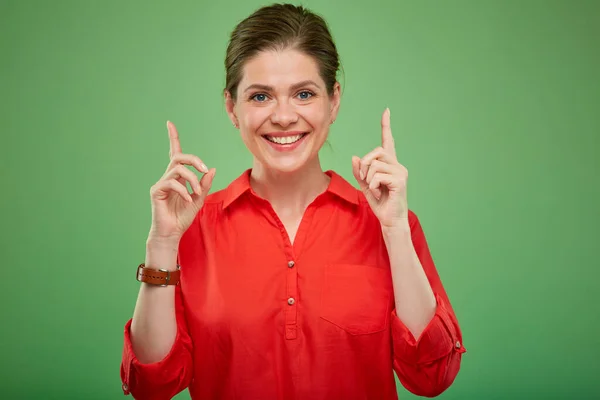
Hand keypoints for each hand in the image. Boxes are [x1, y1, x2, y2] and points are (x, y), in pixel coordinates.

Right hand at [148, 121, 214, 242]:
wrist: (172, 233)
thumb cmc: (183, 217)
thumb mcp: (200, 199)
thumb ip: (205, 184)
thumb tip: (211, 169)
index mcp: (178, 177)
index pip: (175, 153)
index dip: (173, 138)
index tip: (169, 123)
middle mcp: (168, 176)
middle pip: (179, 157)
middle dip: (193, 159)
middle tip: (204, 168)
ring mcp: (161, 183)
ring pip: (177, 169)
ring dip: (192, 178)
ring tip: (197, 192)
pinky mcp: (156, 191)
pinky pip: (171, 183)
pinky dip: (183, 190)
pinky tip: (188, 199)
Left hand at [352, 108, 408, 228]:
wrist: (390, 220)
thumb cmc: (379, 203)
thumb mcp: (364, 185)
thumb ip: (359, 171)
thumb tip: (355, 157)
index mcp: (389, 164)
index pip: (387, 141)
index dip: (386, 126)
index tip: (386, 111)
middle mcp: (397, 165)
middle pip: (376, 152)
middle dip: (364, 165)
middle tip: (364, 179)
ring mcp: (400, 172)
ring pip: (374, 164)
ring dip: (367, 178)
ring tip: (373, 189)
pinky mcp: (400, 180)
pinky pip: (377, 176)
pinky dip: (372, 186)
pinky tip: (378, 193)